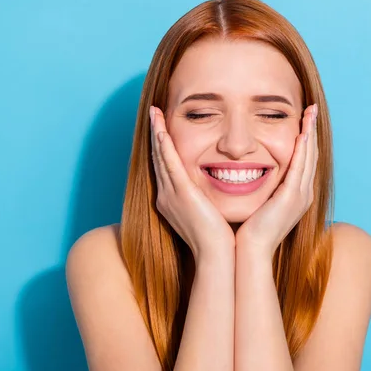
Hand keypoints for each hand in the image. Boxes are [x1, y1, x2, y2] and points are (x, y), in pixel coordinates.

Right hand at [150, 106, 235, 262]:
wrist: (215, 256)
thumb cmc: (217, 240)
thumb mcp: (208, 215)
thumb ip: (205, 201)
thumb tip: (214, 192)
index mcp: (172, 201)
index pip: (165, 168)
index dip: (161, 148)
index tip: (161, 130)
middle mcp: (166, 196)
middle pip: (158, 159)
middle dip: (156, 135)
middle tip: (153, 114)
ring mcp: (171, 194)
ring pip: (160, 156)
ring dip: (157, 133)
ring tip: (154, 113)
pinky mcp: (181, 193)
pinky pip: (169, 163)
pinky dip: (164, 145)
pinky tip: (161, 129)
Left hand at [235, 104, 318, 259]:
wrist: (250, 251)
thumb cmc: (248, 230)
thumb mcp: (258, 204)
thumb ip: (260, 188)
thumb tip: (247, 173)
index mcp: (296, 195)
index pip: (304, 160)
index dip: (306, 138)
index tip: (304, 119)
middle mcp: (303, 193)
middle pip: (311, 154)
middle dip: (312, 130)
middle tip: (312, 109)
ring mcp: (300, 195)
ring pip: (309, 157)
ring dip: (310, 133)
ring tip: (311, 113)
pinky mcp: (292, 197)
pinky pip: (300, 167)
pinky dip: (303, 149)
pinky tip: (303, 133)